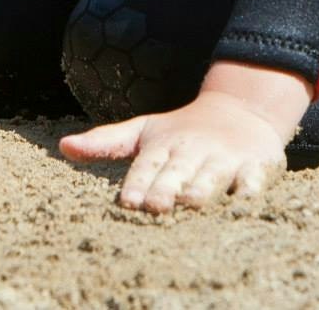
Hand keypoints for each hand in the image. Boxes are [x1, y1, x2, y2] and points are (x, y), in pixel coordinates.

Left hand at [59, 61, 304, 211]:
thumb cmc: (182, 132)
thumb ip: (106, 142)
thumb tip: (63, 146)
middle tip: (156, 205)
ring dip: (203, 189)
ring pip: (212, 177)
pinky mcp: (256, 167)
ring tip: (193, 203)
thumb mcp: (144, 131)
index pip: (147, 167)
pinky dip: (250, 188)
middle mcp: (192, 152)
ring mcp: (224, 159)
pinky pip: (253, 180)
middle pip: (178, 174)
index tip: (129, 201)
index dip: (138, 184)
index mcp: (163, 146)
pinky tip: (244, 198)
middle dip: (167, 189)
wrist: (241, 111)